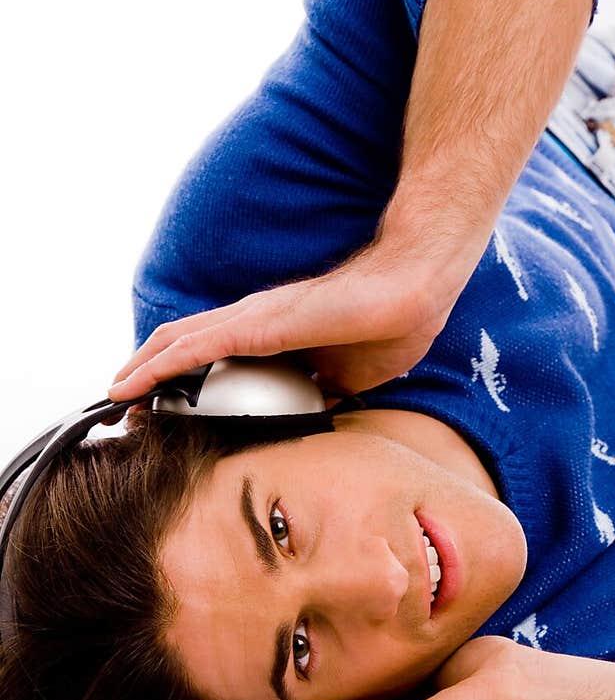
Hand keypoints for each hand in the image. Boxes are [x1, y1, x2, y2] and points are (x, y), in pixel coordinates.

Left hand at [107, 237, 471, 403]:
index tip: (160, 407)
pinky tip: (134, 383)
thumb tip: (315, 411)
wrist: (414, 288)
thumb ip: (324, 391)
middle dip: (148, 374)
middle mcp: (253, 321)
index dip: (182, 378)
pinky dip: (158, 366)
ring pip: (177, 342)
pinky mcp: (258, 326)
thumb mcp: (352, 376)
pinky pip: (194, 348)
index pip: (215, 354)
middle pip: (182, 343)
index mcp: (275, 334)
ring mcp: (252, 320)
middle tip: (125, 405)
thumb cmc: (393, 323)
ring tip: (115, 396)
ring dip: (142, 369)